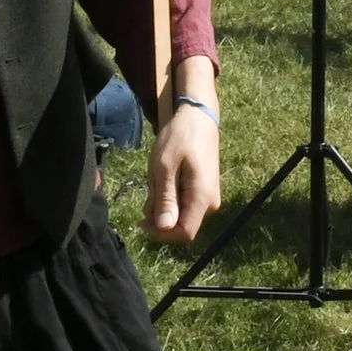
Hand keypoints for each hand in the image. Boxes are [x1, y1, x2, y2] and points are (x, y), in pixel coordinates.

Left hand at [146, 96, 222, 243]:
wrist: (198, 117)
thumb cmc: (180, 138)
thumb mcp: (164, 167)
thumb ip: (165, 199)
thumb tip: (165, 228)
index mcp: (202, 198)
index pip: (184, 233)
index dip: (161, 233)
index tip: (141, 219)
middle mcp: (210, 203)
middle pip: (181, 226)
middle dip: (159, 215)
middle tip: (150, 187)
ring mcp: (208, 197)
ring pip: (180, 215)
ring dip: (162, 204)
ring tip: (158, 176)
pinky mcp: (204, 191)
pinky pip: (184, 205)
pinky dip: (169, 196)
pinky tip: (166, 176)